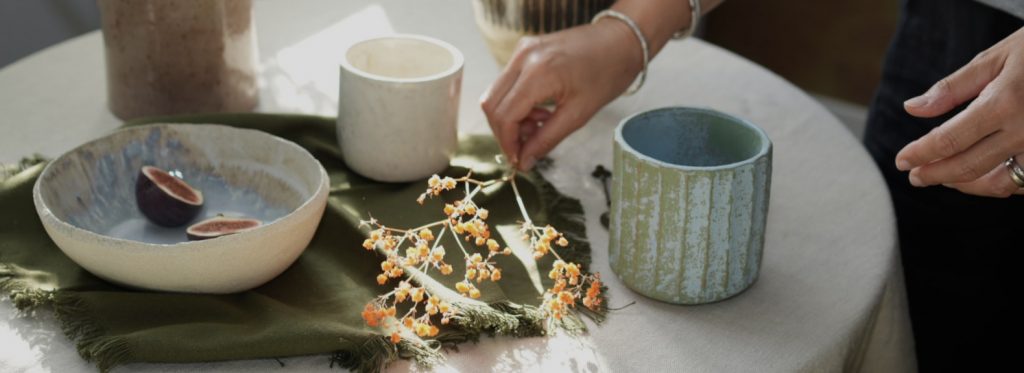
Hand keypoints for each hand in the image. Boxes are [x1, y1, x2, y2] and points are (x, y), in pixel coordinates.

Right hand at [480, 20, 643, 170]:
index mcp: (538, 73)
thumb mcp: (578, 114)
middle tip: (526, 149)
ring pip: (496, 94)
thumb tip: (525, 162)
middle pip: (492, 104)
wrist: (620, 41)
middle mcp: (523, 58)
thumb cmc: (607, 74)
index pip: (504, 115)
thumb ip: (546, 139)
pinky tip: (539, 111)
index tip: (519, 161)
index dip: (507, 143)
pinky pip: (507, 82)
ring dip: (510, 118)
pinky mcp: (524, 50)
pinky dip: (517, 103)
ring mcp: (521, 50)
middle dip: (505, 132)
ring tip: (538, 127)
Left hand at [895, 27, 1023, 196]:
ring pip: (999, 184)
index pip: (949, 141)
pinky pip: (1023, 182)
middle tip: (915, 176)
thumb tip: (912, 108)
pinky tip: (979, 176)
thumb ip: (952, 88)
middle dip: (935, 175)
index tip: (901, 161)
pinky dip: (998, 184)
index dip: (920, 154)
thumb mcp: (996, 58)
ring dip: (966, 185)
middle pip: (968, 167)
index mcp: (1004, 104)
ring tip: (942, 177)